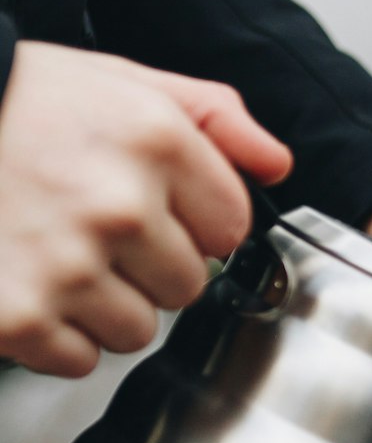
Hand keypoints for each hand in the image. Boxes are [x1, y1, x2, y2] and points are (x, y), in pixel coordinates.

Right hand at [0, 42, 291, 375]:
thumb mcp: (119, 82)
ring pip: (138, 330)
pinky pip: (80, 361)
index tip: (151, 207)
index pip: (231, 227)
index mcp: (154, 140)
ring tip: (55, 254)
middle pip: (188, 286)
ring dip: (103, 307)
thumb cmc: (18, 104)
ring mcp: (68, 267)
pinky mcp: (22, 319)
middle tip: (89, 228)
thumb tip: (275, 163)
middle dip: (148, 267)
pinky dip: (56, 336)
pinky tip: (28, 283)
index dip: (192, 222)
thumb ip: (211, 115)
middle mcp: (118, 206)